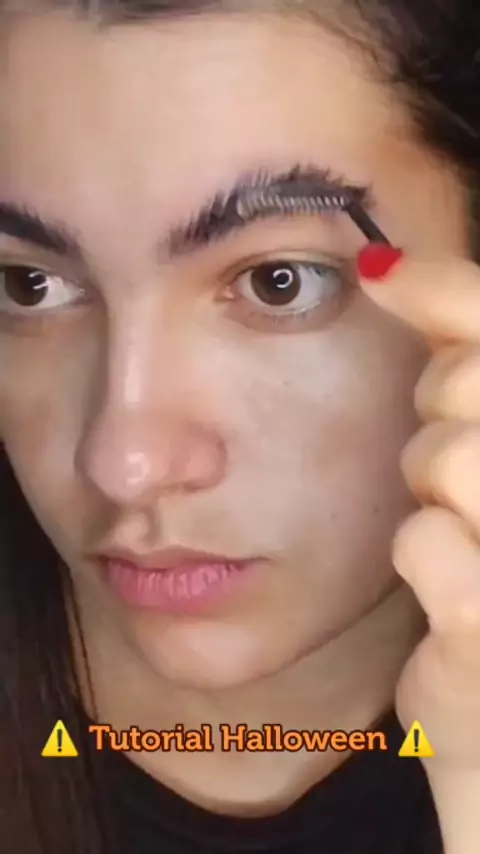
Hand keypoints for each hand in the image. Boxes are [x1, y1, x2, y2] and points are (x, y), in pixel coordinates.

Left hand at [358, 250, 479, 852]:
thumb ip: (466, 379)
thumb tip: (384, 266)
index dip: (444, 286)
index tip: (376, 269)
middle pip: (472, 384)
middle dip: (440, 407)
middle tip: (448, 460)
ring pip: (444, 457)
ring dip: (429, 490)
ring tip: (458, 529)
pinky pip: (421, 538)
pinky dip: (420, 557)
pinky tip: (450, 593)